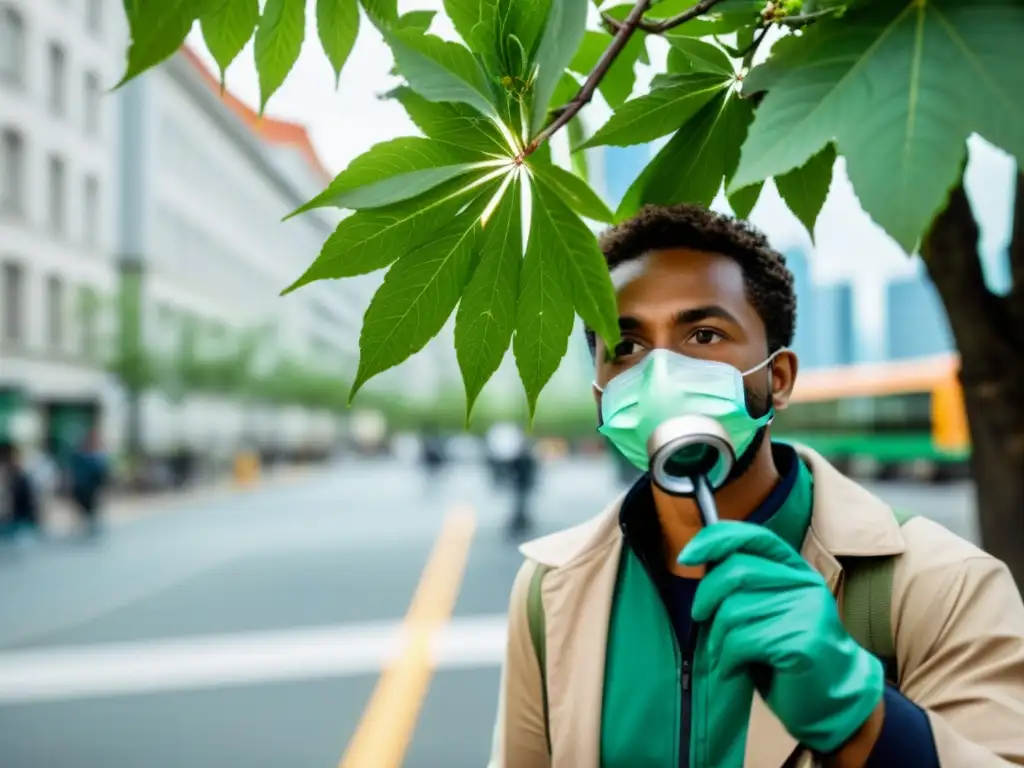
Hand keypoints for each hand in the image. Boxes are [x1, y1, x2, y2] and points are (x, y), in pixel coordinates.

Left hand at [679, 522, 883, 753]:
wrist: (832, 697)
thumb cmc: (788, 650)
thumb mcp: (767, 607)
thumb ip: (743, 583)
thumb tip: (696, 559)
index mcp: (793, 568)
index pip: (752, 536)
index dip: (714, 539)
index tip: (686, 558)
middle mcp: (803, 582)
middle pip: (736, 571)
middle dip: (706, 597)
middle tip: (701, 618)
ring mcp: (806, 610)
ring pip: (734, 610)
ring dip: (717, 638)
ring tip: (724, 654)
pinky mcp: (801, 642)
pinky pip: (742, 641)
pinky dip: (727, 659)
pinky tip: (733, 669)